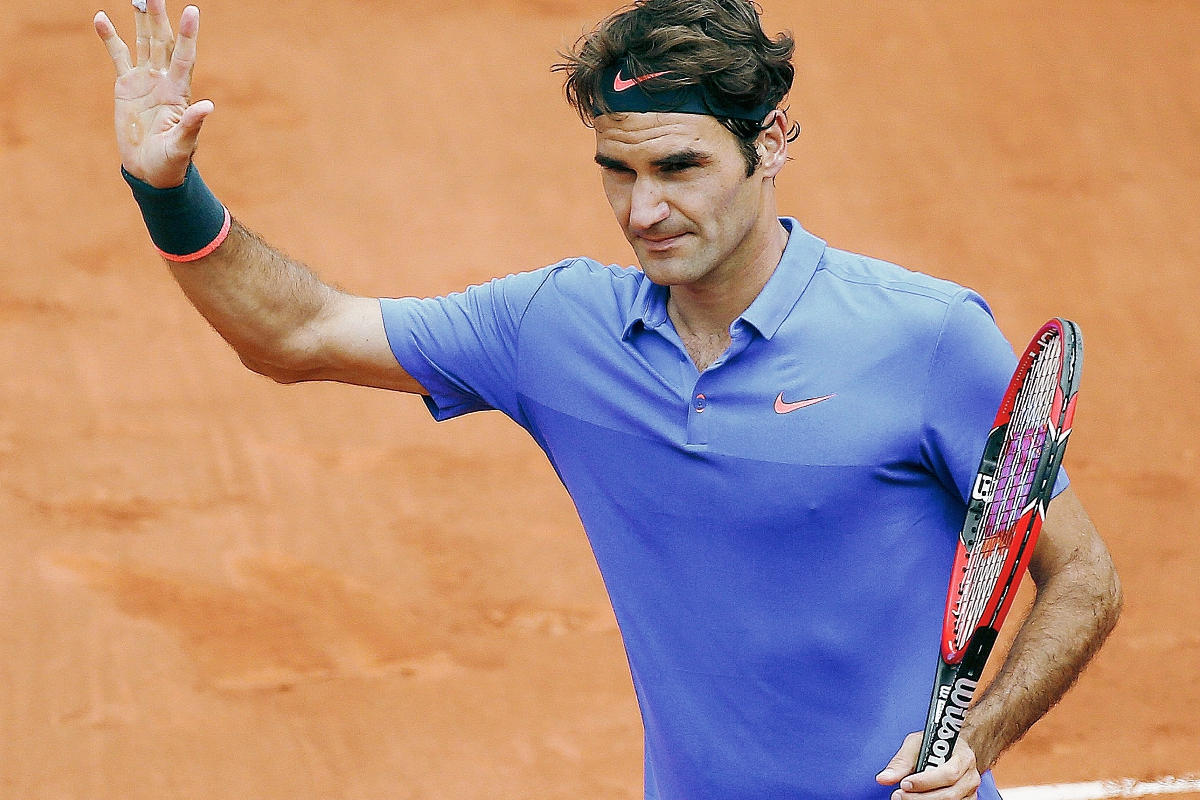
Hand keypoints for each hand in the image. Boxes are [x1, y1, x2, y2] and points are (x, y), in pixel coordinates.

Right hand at [94, 0, 211, 187]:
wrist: (151, 171)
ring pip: (143, 43)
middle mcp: (164, 81)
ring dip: (141, 20)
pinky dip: (110, 38)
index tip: (192, 11)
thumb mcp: (182, 146)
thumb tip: (208, 106)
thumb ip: (192, 125)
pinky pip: (118, 56)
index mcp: (179, 93)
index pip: (185, 57)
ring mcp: (145, 81)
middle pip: (163, 42)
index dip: (188, 35)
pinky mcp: (126, 86)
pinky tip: (101, 18)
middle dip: (160, 18)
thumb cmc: (171, 162)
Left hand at [876, 731, 981, 799]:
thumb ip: (901, 761)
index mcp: (962, 756)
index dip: (926, 781)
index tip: (904, 783)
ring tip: (903, 798)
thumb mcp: (917, 743)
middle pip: (949, 794)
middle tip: (898, 795)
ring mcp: (970, 791)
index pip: (948, 773)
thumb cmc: (936, 744)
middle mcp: (970, 776)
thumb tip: (883, 778)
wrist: (953, 749)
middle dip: (921, 797)